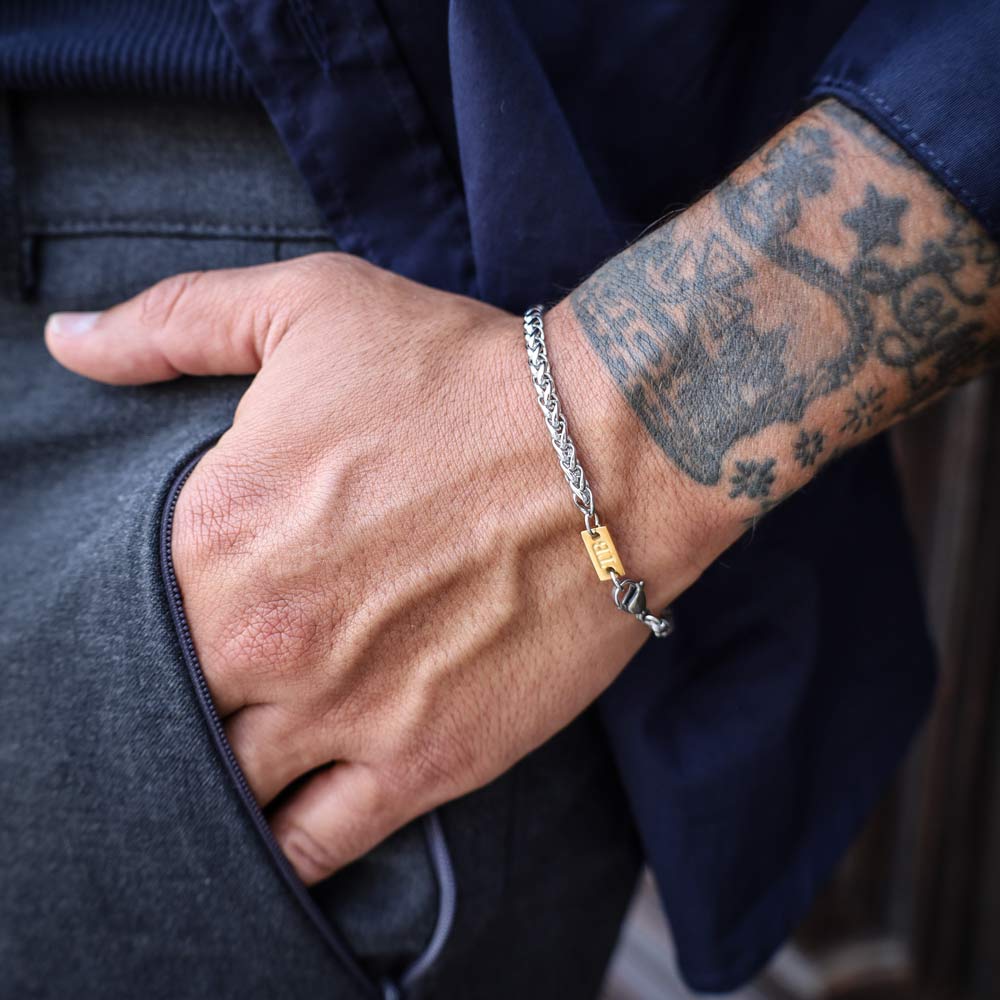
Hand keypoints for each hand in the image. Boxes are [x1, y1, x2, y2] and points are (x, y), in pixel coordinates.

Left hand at [45, 254, 708, 883]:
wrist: (611, 447)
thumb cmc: (462, 372)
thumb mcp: (310, 306)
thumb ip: (173, 323)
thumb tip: (71, 341)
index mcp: (216, 530)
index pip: (121, 609)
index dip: (142, 610)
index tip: (182, 604)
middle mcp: (263, 637)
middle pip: (165, 707)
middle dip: (180, 693)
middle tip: (219, 670)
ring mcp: (341, 712)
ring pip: (226, 787)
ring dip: (221, 771)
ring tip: (243, 743)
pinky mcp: (422, 762)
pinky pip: (313, 845)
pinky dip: (280, 846)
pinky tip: (277, 821)